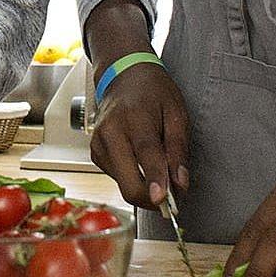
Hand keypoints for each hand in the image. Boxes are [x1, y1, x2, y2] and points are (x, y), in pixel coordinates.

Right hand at [89, 60, 189, 210]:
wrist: (123, 76)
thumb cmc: (153, 92)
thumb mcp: (176, 113)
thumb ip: (178, 149)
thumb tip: (180, 183)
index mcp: (134, 117)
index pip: (146, 154)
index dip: (156, 180)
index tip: (164, 200)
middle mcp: (111, 132)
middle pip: (128, 181)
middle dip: (152, 198)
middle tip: (173, 199)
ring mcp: (99, 144)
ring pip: (123, 184)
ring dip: (144, 188)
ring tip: (158, 169)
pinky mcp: (95, 153)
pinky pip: (117, 177)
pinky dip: (132, 177)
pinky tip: (140, 160)